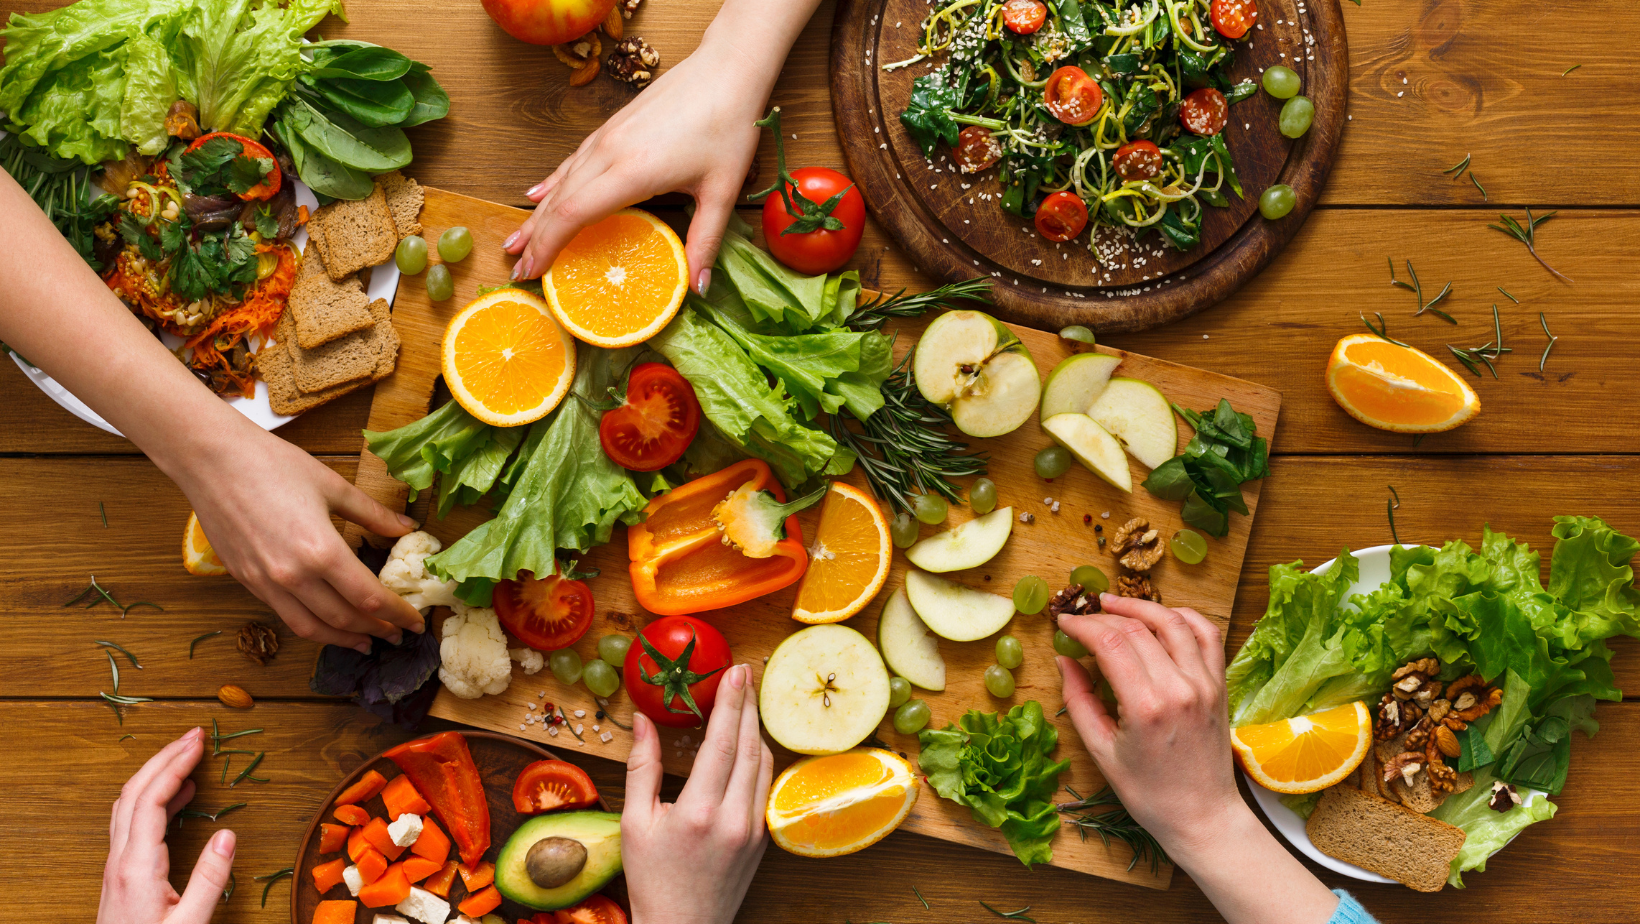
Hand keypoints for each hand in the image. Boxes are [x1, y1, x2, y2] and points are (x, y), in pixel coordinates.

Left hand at [98, 729, 234, 923]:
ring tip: (187, 758)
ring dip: (154, 774)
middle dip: (163, 758)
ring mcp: (116, 866)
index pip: (152, 799)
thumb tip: (229, 833)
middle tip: (193, 736)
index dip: (174, 765)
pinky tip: (177, 798)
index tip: (198, 742)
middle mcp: (120, 860)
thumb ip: (210, 878)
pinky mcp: (120, 874)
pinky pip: (130, 821)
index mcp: (137, 867)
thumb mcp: (190, 922)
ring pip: (127, 805)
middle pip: (133, 792)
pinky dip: (152, 798)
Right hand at [176, 429, 424, 652]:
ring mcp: (265, 582)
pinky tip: (325, 622)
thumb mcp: (333, 485)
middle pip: (344, 619)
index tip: (415, 622)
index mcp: (321, 550)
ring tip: (365, 642)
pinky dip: (311, 627)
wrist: (210, 458)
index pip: (370, 598)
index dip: (397, 614)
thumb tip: (407, 528)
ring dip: (343, 639)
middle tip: (396, 634)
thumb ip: (372, 514)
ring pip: (311, 628)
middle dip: (376, 630)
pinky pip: (284, 615)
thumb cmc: (273, 464)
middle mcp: (293, 575)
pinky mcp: (246, 581)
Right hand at [504, 43, 763, 291]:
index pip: (573, 214)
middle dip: (535, 237)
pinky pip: (572, 160)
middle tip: (517, 270)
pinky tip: (538, 193)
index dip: (548, 245)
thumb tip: (698, 288)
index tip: (532, 272)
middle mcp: (610, 152)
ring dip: (537, 212)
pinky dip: (552, 182)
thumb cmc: (728, 125)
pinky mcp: (612, 126)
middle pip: (559, 201)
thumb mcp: (722, 192)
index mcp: (632, 171)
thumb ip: (705, 241)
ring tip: (517, 240)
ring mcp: (607, 136)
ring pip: (561, 180)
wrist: (727, 69)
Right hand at [621, 663, 771, 923]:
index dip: (730, 702)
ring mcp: (754, 829)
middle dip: (747, 705)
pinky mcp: (762, 838)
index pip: (721, 742)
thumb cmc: (652, 879)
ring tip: (745, 700)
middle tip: (744, 672)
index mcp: (699, 811)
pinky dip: (759, 757)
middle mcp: (734, 818)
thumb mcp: (635, 822)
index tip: (735, 671)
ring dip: (755, 728)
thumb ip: (642, 767)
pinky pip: (765, 786)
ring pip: (763, 764)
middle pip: (749, 746)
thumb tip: (643, 720)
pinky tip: (749, 741)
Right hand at [1057, 595, 1340, 923]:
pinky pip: (1206, 635)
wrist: (1202, 816)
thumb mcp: (1101, 751)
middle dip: (1104, 615)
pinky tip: (1161, 616)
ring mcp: (1205, 684)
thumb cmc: (1149, 793)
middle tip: (1082, 615)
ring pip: (1174, 622)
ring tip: (1114, 605)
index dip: (1083, 625)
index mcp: (1147, 706)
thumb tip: (1065, 659)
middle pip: (1138, 628)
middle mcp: (1180, 688)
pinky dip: (1183, 617)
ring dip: (1141, 606)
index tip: (1064, 623)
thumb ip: (1079, 700)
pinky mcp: (1220, 685)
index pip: (1111, 642)